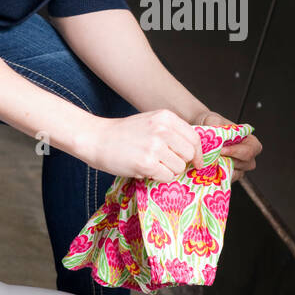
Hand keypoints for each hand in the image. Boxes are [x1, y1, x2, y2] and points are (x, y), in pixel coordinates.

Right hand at [77, 110, 201, 182]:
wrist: (96, 138)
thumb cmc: (123, 133)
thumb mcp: (151, 122)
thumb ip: (171, 131)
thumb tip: (194, 151)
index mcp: (166, 117)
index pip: (194, 137)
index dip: (198, 153)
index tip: (197, 163)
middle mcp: (163, 129)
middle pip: (189, 154)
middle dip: (180, 162)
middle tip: (165, 163)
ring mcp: (155, 146)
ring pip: (179, 168)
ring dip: (168, 171)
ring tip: (152, 165)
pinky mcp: (147, 163)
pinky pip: (166, 177)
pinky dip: (158, 178)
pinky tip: (145, 170)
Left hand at [195, 110, 260, 183]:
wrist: (201, 132)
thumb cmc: (211, 124)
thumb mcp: (213, 120)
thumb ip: (216, 126)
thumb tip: (216, 137)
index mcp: (248, 140)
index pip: (252, 148)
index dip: (238, 151)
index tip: (222, 150)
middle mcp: (245, 155)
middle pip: (248, 163)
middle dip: (232, 161)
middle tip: (216, 157)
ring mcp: (238, 166)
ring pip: (238, 173)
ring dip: (224, 169)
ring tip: (211, 163)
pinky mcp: (228, 174)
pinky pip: (227, 180)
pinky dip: (219, 176)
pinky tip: (209, 170)